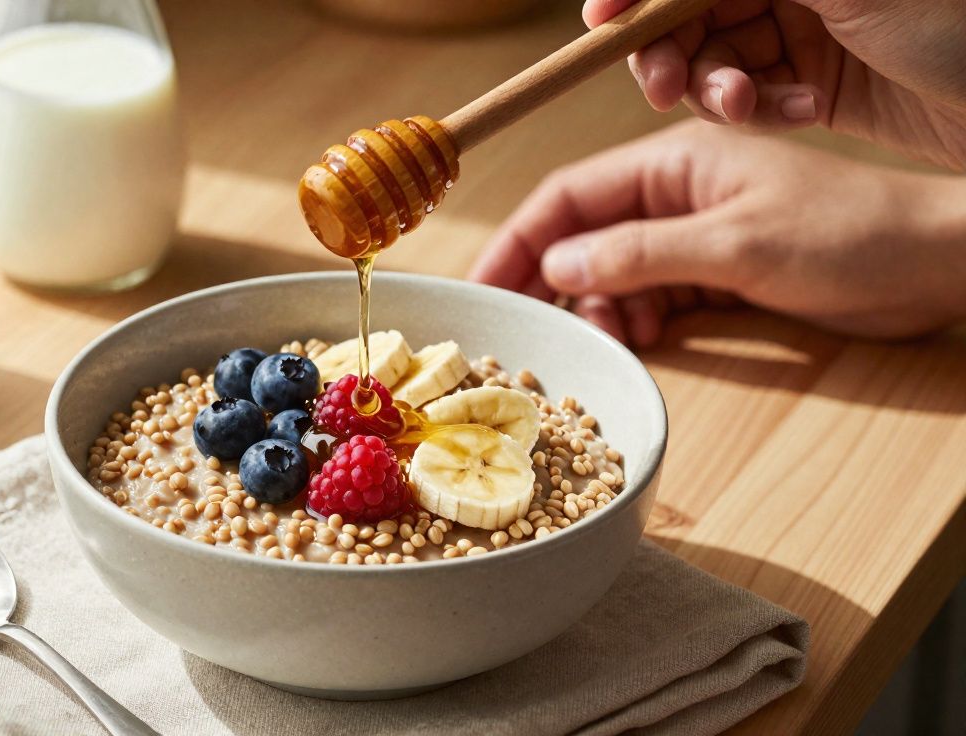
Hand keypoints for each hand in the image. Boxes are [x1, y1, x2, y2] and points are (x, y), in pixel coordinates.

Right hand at [467, 120, 965, 344]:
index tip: (482, 287)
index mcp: (673, 162)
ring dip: (596, 308)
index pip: (569, 195)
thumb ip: (640, 254)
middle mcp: (674, 193)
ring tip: (603, 337)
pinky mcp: (714, 272)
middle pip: (581, 234)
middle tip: (524, 330)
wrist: (932, 267)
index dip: (518, 240)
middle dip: (550, 282)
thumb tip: (558, 269)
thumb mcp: (735, 245)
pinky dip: (634, 319)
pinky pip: (649, 296)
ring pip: (611, 272)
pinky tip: (640, 340)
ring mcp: (693, 233)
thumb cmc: (847, 237)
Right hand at [585, 0, 965, 168]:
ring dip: (716, 89)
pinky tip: (798, 110)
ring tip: (748, 105)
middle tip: (667, 87)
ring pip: (714, 58)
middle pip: (687, 10)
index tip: (601, 18)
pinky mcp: (817, 81)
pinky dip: (760, 108)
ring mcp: (806, 28)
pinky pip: (753, 97)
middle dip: (670, 49)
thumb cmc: (953, 21)